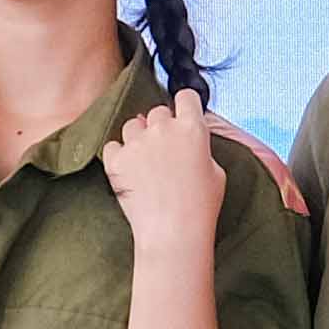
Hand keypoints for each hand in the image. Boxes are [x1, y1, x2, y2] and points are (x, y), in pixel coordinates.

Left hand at [96, 97, 229, 251]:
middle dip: (160, 126)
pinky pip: (112, 145)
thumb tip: (188, 141)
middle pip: (157, 111)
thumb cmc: (200, 208)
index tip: (182, 116)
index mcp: (192, 128)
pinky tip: (128, 171)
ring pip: (133, 125)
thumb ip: (200, 148)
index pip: (185, 96)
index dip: (184, 106)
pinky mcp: (116, 160)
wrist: (173, 233)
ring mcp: (137, 143)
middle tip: (164, 150)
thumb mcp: (216, 172)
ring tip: (145, 162)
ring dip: (138, 138)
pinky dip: (118, 155)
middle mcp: (163, 129)